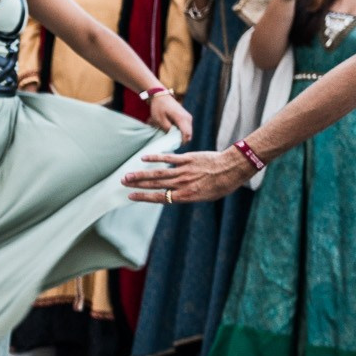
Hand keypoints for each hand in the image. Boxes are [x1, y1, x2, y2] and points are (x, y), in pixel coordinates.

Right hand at [126, 148, 252, 205]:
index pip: (159, 197)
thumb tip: (175, 196)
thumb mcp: (205, 196)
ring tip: (128, 174)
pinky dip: (155, 158)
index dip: (143, 197)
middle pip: (154, 185)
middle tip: (123, 183)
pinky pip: (168, 158)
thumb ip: (188, 195)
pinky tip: (143, 158)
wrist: (232, 169)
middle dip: (137, 184)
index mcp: (186, 196)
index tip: (131, 196)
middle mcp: (182, 184)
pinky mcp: (187, 159)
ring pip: (158, 173)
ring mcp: (183, 170)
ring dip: (141, 174)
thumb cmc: (222, 185)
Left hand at [146, 89, 194, 139]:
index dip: (182, 142)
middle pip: (189, 135)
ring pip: (188, 132)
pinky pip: (186, 128)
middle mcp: (188, 118)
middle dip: (181, 140)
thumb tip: (172, 135)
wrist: (161, 96)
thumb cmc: (159, 107)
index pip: (187, 134)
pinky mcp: (187, 117)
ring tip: (170, 135)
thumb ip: (167, 128)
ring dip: (180, 135)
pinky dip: (180, 131)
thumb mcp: (159, 119)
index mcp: (181, 118)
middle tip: (170, 141)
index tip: (173, 145)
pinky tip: (172, 131)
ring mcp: (188, 117)